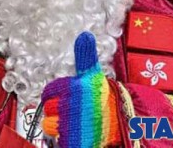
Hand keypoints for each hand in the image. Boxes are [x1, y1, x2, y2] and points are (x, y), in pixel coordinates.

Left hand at [41, 32, 120, 147]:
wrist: (124, 121)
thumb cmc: (104, 97)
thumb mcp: (94, 74)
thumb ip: (85, 56)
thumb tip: (84, 35)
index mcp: (71, 88)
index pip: (48, 91)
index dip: (56, 94)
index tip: (66, 96)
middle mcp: (68, 105)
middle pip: (48, 108)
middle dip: (57, 109)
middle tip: (73, 111)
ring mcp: (70, 125)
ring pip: (49, 125)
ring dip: (59, 125)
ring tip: (74, 122)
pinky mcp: (74, 141)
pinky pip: (59, 140)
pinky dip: (66, 139)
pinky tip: (76, 134)